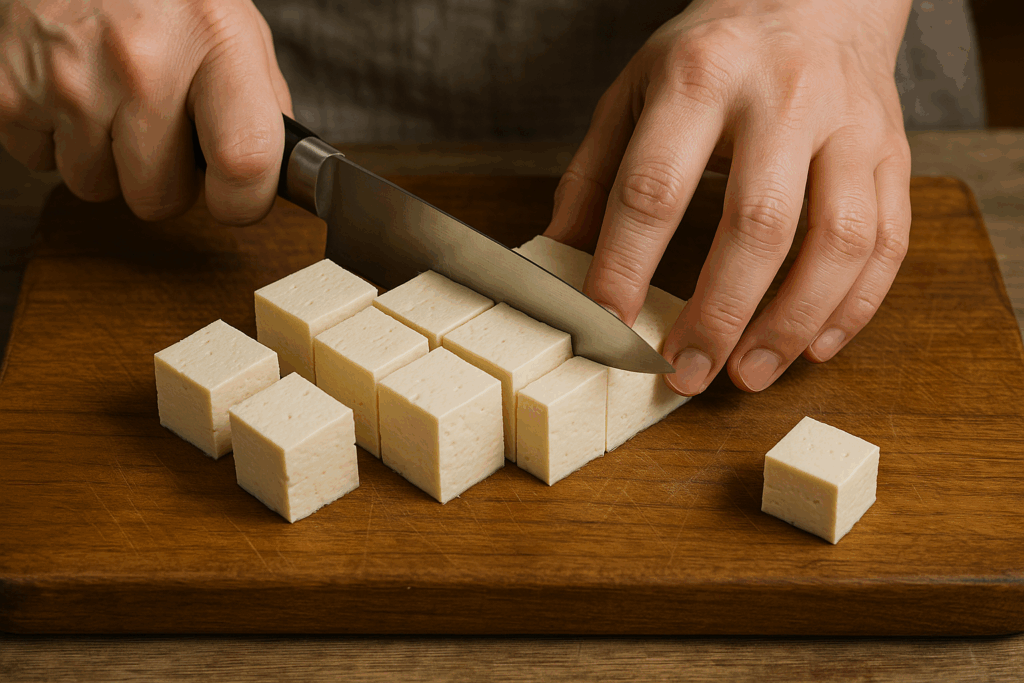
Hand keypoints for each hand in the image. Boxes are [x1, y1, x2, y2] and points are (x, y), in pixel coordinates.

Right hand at [0, 0, 291, 224]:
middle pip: (158, 197)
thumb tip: (269, 173)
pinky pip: (39, 161)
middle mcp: (142, 63)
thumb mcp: (234, 26)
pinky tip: (72, 90)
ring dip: (106, 160)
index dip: (243, 200)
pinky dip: (55, 138)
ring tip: (112, 102)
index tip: (235, 198)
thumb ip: (257, 101)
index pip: (245, 163)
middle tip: (161, 134)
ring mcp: (69, 78)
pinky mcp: (10, 88)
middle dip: (163, 180)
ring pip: (95, 186)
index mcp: (214, 43)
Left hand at [544, 0, 912, 394]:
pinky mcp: (892, 152)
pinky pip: (889, 241)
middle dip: (719, 315)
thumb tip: (559, 256)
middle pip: (757, 225)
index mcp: (700, 78)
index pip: (654, 189)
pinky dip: (854, 306)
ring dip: (794, 324)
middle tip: (686, 373)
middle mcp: (783, 98)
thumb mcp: (633, 88)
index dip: (626, 268)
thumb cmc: (712, 52)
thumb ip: (595, 172)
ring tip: (749, 374)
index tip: (607, 327)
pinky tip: (816, 346)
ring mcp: (850, 126)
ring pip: (838, 241)